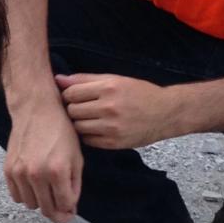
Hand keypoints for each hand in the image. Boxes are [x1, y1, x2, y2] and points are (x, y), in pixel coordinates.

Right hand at [4, 103, 83, 222]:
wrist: (37, 110)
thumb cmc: (61, 131)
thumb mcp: (77, 158)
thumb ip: (74, 186)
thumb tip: (69, 208)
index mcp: (57, 171)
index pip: (64, 206)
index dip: (70, 211)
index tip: (70, 210)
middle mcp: (36, 174)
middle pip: (47, 210)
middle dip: (56, 212)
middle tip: (61, 206)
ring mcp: (20, 173)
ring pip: (31, 205)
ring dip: (41, 202)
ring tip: (47, 190)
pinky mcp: (8, 170)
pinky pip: (17, 196)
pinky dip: (26, 195)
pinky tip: (34, 185)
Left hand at [57, 73, 172, 150]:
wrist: (165, 113)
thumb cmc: (139, 93)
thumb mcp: (115, 79)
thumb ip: (84, 79)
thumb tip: (58, 79)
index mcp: (108, 88)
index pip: (71, 93)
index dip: (69, 95)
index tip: (76, 96)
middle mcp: (109, 108)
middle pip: (72, 110)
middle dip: (74, 109)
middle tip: (84, 108)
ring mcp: (111, 127)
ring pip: (77, 127)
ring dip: (80, 123)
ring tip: (91, 118)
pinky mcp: (113, 143)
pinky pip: (87, 140)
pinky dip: (88, 135)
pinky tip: (98, 128)